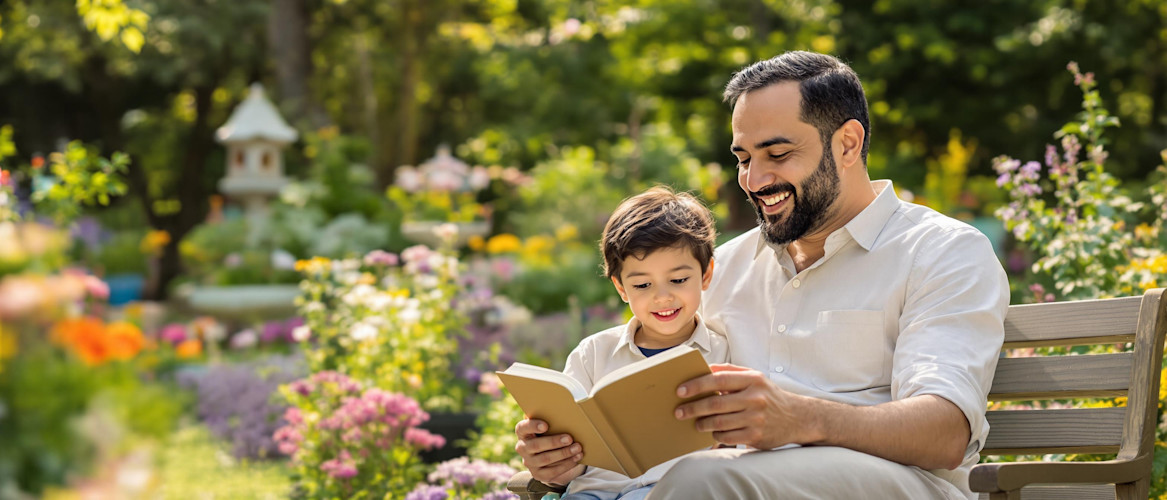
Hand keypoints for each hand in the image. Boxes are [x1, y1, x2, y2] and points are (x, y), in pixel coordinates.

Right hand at [514, 418, 585, 485]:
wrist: (545, 456)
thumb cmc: (547, 434)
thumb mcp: (545, 427)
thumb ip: (549, 420)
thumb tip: (567, 410)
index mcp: (522, 433)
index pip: (522, 428)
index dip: (533, 426)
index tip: (546, 425)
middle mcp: (522, 448)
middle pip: (536, 445)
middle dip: (554, 442)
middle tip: (569, 438)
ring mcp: (529, 462)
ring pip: (546, 459)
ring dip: (564, 453)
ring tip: (577, 448)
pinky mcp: (537, 474)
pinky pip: (552, 471)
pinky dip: (566, 465)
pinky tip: (576, 458)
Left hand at [674, 363, 819, 449]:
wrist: (797, 417)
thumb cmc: (769, 395)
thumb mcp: (755, 377)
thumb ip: (731, 371)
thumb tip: (705, 368)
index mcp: (753, 380)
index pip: (718, 380)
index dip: (696, 385)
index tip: (680, 391)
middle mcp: (755, 398)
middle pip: (715, 404)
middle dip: (693, 408)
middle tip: (679, 412)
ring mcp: (756, 419)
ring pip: (719, 423)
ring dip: (702, 424)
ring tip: (696, 423)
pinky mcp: (756, 436)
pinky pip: (727, 437)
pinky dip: (716, 436)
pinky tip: (714, 432)